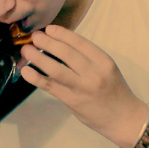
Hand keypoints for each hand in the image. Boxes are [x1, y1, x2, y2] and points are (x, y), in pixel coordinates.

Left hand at [18, 25, 148, 147]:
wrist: (123, 118)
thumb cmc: (114, 91)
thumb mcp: (107, 69)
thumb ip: (88, 58)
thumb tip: (60, 44)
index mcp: (104, 61)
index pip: (80, 43)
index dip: (62, 34)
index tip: (49, 28)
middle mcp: (93, 73)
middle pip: (66, 53)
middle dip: (47, 42)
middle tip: (35, 36)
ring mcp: (81, 88)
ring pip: (56, 69)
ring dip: (38, 58)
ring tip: (26, 50)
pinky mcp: (71, 100)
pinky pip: (50, 86)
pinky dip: (36, 78)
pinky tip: (25, 71)